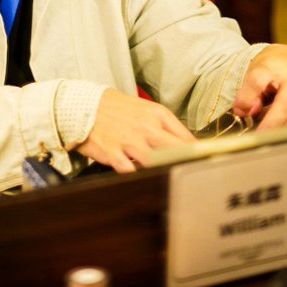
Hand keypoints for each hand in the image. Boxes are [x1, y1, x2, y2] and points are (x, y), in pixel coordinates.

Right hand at [75, 88, 195, 171]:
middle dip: (186, 165)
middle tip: (192, 177)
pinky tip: (143, 180)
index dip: (197, 154)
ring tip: (170, 182)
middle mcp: (146, 127)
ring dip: (164, 172)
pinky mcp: (114, 154)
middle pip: (176, 152)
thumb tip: (185, 144)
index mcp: (157, 114)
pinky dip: (139, 178)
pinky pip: (131, 172)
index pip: (186, 138)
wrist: (83, 105)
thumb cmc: (116, 108)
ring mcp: (130, 141)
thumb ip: (163, 125)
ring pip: (157, 163)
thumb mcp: (144, 108)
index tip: (203, 164)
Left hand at [232, 44, 286, 131]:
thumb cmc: (269, 69)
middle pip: (284, 103)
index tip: (239, 111)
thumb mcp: (253, 73)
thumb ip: (247, 93)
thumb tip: (244, 112)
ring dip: (283, 130)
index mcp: (271, 67)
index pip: (258, 80)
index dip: (246, 98)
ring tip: (270, 138)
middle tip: (258, 137)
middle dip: (271, 123)